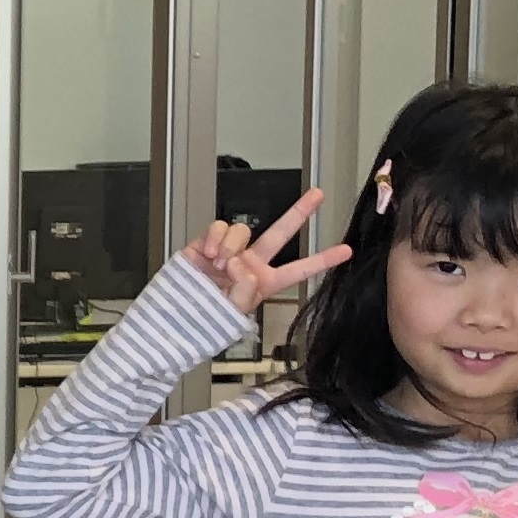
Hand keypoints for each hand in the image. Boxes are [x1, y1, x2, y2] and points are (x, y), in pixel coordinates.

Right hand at [185, 190, 348, 316]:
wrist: (171, 316)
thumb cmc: (202, 322)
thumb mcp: (231, 315)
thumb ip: (244, 291)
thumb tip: (239, 264)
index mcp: (264, 283)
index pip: (299, 270)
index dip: (322, 260)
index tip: (347, 251)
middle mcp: (250, 263)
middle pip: (280, 233)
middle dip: (299, 212)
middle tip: (317, 195)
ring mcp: (229, 252)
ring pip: (243, 231)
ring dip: (232, 247)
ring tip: (219, 266)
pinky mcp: (206, 244)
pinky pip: (218, 228)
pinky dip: (214, 239)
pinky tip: (208, 255)